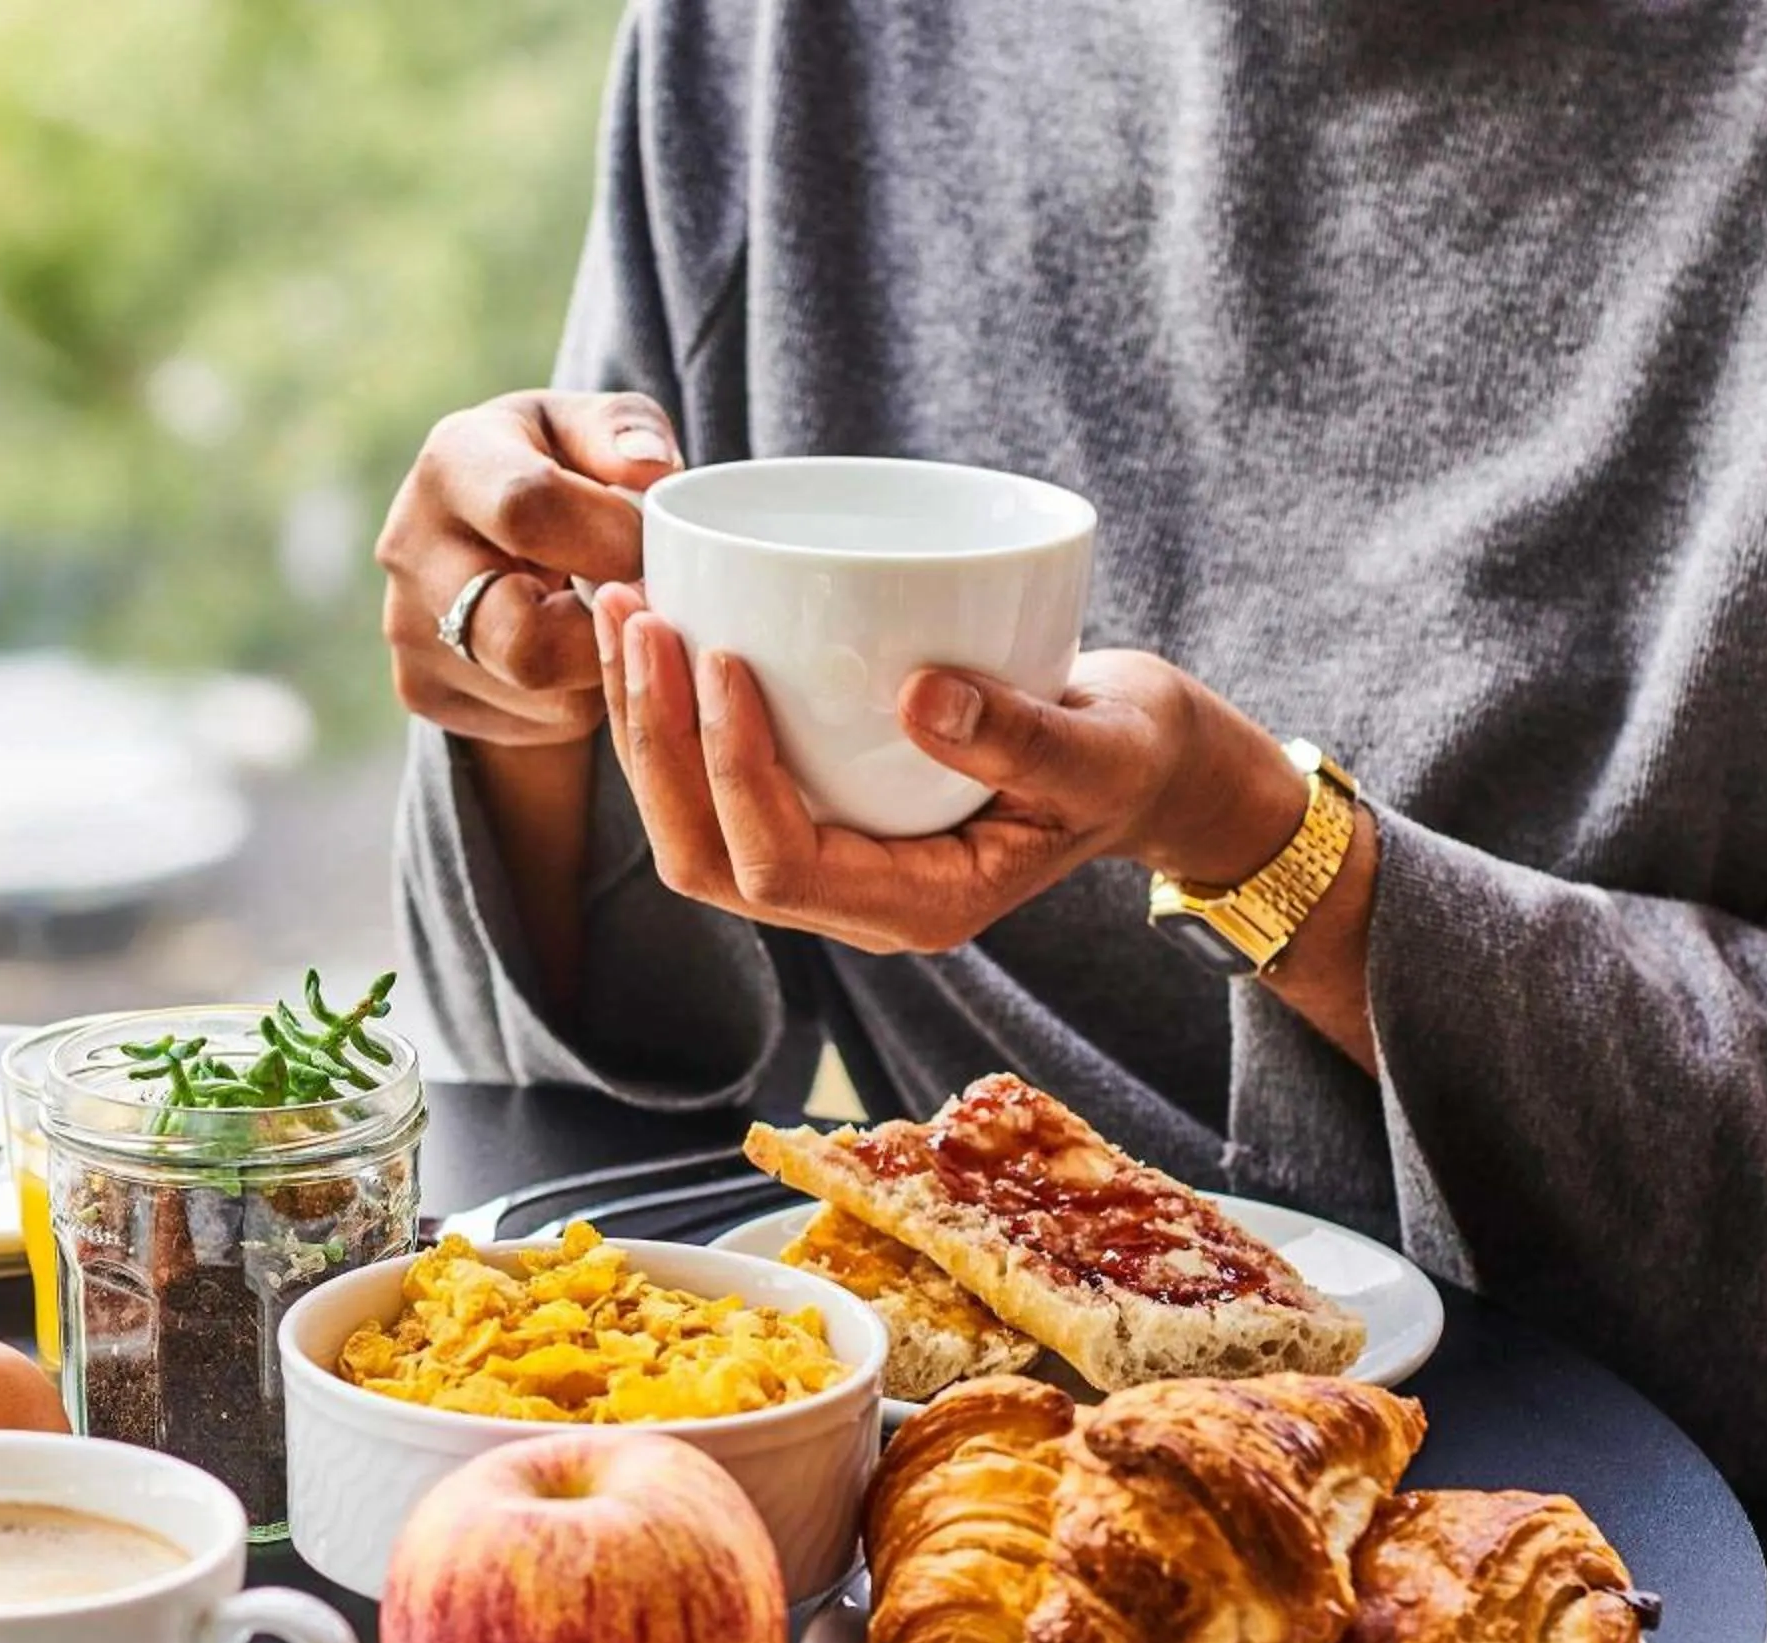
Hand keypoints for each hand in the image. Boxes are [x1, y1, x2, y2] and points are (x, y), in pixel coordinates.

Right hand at [377, 390, 684, 747]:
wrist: (476, 535)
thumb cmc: (551, 468)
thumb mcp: (588, 430)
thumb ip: (627, 429)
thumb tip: (652, 468)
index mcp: (453, 463)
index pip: (529, 509)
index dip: (609, 538)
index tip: (648, 547)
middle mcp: (409, 549)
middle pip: (524, 637)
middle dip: (603, 631)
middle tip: (636, 602)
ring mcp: (406, 629)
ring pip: (542, 690)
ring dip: (596, 664)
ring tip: (598, 616)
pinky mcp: (419, 689)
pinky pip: (531, 722)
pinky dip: (573, 695)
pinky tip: (570, 650)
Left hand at [593, 585, 1311, 953]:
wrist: (1142, 767)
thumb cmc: (1132, 759)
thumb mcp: (1103, 748)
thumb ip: (1022, 735)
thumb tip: (917, 697)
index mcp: (916, 906)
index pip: (781, 865)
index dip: (732, 769)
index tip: (722, 656)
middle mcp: (852, 902)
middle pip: (707, 857)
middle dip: (655, 745)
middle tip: (638, 622)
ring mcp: (827, 865)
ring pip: (692, 828)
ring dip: (642, 727)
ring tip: (624, 612)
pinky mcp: (815, 814)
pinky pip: (712, 789)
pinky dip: (672, 716)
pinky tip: (655, 631)